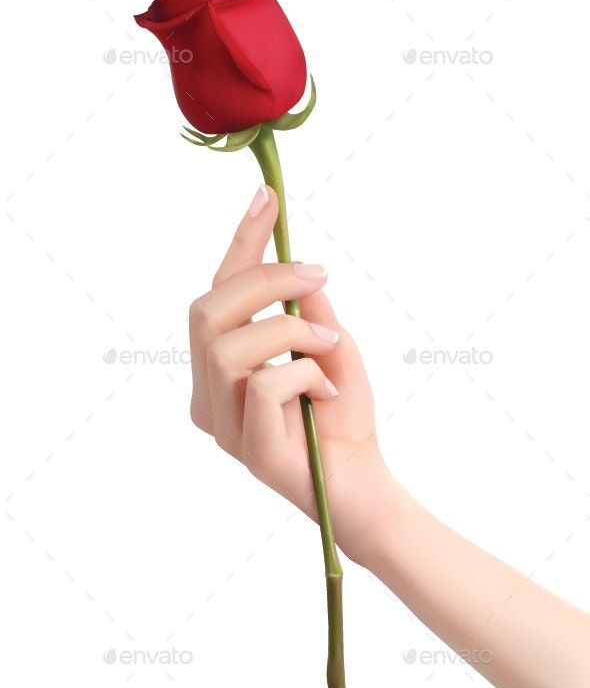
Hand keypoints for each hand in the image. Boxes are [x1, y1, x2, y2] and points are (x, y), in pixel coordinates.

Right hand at [189, 186, 395, 564]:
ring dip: (291, 330)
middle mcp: (209, 396)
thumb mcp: (330, 348)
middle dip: (265, 280)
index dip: (240, 244)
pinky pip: (266, 384)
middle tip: (317, 275)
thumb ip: (306, 310)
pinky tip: (328, 396)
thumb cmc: (343, 422)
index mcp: (221, 371)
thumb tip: (295, 267)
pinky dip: (307, 374)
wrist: (366, 489)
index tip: (265, 197)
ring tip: (329, 347)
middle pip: (206, 310)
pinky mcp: (249, 449)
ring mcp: (223, 425)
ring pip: (228, 344)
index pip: (215, 296)